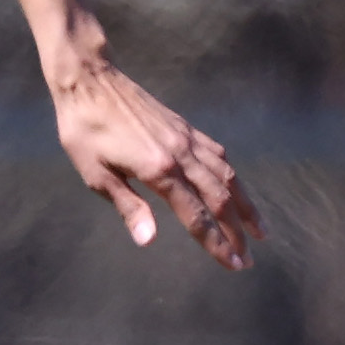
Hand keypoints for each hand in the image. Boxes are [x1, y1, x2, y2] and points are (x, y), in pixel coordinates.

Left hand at [48, 46, 259, 271]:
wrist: (89, 79)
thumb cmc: (84, 130)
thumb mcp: (96, 174)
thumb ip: (128, 207)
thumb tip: (149, 241)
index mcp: (159, 171)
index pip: (196, 216)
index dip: (217, 243)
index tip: (235, 265)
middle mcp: (181, 154)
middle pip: (220, 199)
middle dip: (237, 231)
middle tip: (249, 260)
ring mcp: (187, 138)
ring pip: (227, 176)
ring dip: (246, 205)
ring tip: (259, 228)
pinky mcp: (185, 126)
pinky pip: (217, 154)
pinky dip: (231, 175)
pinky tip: (236, 186)